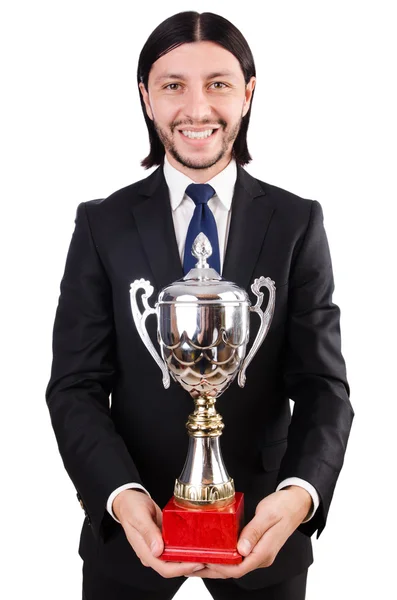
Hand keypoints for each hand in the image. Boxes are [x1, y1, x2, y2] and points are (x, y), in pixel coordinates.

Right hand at [113, 489, 204, 577]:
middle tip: (207, 557)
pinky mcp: (163, 540)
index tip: (197, 562)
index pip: (165, 568)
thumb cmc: (131, 507)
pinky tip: (198, 543)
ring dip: (190, 557)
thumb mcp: (139, 516)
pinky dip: (186, 548)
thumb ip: (148, 532)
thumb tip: (158, 550)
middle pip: (173, 567)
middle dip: (190, 565)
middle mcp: (152, 553)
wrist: (128, 500)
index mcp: (145, 551)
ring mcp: (158, 547)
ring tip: (206, 552)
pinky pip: (176, 548)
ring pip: (176, 559)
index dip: (182, 568)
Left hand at [187, 486, 311, 578]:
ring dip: (216, 565)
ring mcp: (259, 554)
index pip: (239, 569)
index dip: (220, 568)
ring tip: (196, 561)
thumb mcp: (267, 515)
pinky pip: (237, 558)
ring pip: (234, 566)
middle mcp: (261, 557)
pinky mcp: (256, 548)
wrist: (296, 503)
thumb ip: (254, 531)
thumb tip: (241, 549)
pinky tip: (212, 552)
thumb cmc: (283, 506)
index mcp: (264, 552)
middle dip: (212, 570)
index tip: (204, 560)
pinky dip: (224, 557)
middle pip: (233, 571)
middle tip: (191, 565)